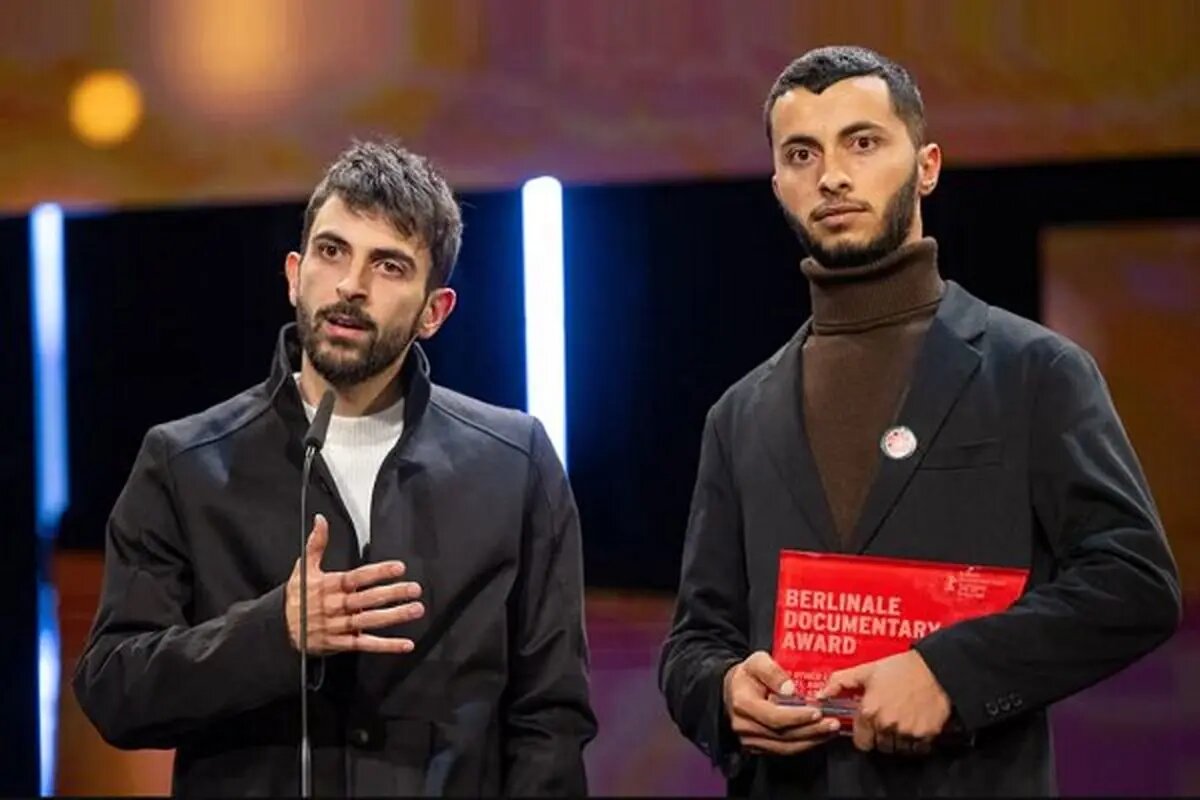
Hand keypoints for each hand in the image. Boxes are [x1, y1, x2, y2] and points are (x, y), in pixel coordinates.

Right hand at [285, 513, 423, 653]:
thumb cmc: (297, 598)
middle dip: (393, 593)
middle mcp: (337, 606)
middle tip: (414, 589)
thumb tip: (320, 521)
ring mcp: (340, 625)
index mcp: (330, 586)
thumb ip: (316, 543)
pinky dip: (386, 646)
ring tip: (415, 610)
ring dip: (395, 616)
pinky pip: (366, 644)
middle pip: (368, 598)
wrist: (280, 629)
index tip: (399, 567)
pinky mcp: (341, 643)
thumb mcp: (303, 569)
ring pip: (371, 620)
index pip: (358, 577)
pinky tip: (405, 644)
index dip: (379, 572)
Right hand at [722, 651, 840, 755]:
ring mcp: (750, 740)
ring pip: (785, 746)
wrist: (732, 690)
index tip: (817, 712)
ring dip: (811, 740)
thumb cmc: (748, 675)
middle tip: (832, 723)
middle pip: (782, 734)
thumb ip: (772, 671)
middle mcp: (744, 726)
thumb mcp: (757, 661)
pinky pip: (784, 750)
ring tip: (831, 730)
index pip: (773, 716)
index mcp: (743, 703)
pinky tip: (819, 736)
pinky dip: (804, 744)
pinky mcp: (758, 748)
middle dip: (811, 730)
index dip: (797, 717)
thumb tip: (790, 689)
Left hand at [819, 650, 950, 755]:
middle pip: (880, 746)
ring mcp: (907, 732)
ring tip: (902, 720)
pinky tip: (915, 724)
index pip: (861, 742)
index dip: (864, 734)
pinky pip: (918, 748)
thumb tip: (821, 695)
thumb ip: (840, 682)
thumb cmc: (899, 668)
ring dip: (898, 739)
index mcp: (869, 711)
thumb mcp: (865, 671)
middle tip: (888, 720)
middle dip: (881, 736)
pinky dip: (916, 741)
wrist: (934, 668)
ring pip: (898, 749)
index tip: (869, 727)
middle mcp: (886, 725)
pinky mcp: (926, 735)